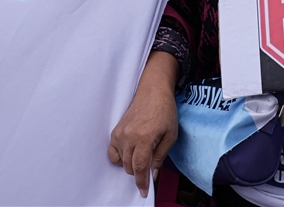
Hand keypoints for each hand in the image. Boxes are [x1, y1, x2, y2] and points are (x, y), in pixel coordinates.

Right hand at [108, 51, 178, 197]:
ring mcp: (119, 134)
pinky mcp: (115, 131)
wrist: (153, 92)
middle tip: (150, 166)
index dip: (142, 182)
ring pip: (121, 162)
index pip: (139, 167)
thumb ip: (160, 157)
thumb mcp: (170, 135)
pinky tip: (131, 153)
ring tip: (143, 155)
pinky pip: (113, 153)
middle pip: (129, 167)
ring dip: (131, 164)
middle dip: (139, 172)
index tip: (144, 191)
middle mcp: (128, 136)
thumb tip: (152, 174)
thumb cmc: (165, 111)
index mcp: (144, 138)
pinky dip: (121, 157)